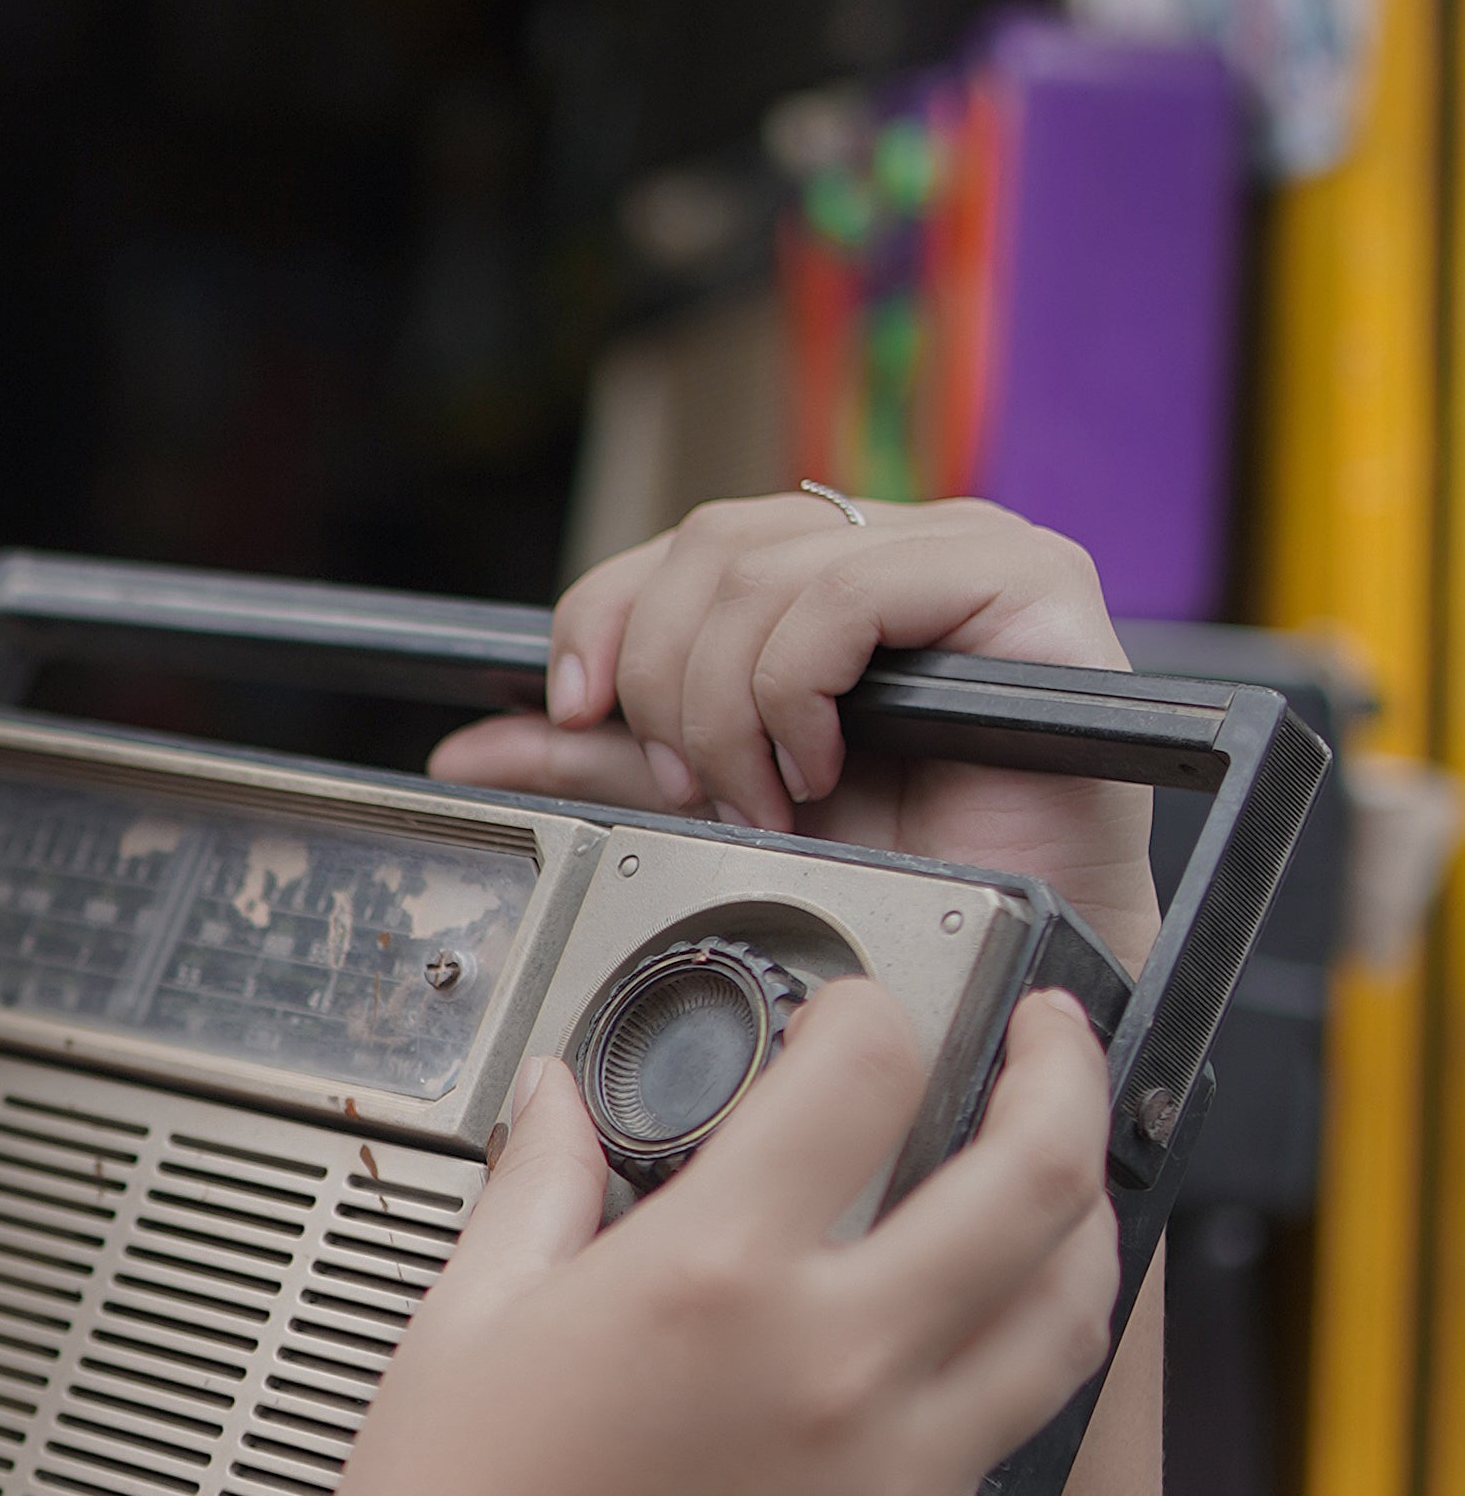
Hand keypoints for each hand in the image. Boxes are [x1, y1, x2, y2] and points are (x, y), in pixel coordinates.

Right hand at [248, 977, 1121, 1495]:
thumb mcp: (457, 1334)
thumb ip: (537, 1190)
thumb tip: (560, 1104)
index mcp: (711, 1277)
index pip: (867, 1074)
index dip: (874, 1013)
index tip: (866, 1017)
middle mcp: (830, 1372)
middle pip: (1039, 1179)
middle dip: (1063, 1078)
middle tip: (1050, 1046)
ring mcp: (888, 1494)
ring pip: (1063, 1327)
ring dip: (1074, 1236)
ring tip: (1048, 1201)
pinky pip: (983, 1474)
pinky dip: (968, 1408)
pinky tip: (916, 1393)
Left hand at [425, 491, 1161, 973]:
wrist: (1019, 952)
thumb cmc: (901, 880)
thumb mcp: (716, 808)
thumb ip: (602, 765)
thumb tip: (469, 744)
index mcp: (829, 574)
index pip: (679, 547)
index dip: (604, 622)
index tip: (579, 718)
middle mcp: (899, 543)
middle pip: (708, 549)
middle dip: (668, 687)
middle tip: (697, 790)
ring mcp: (967, 550)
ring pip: (763, 573)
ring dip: (731, 710)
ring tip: (771, 800)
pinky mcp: (1026, 583)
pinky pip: (847, 595)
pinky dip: (797, 692)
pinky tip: (823, 768)